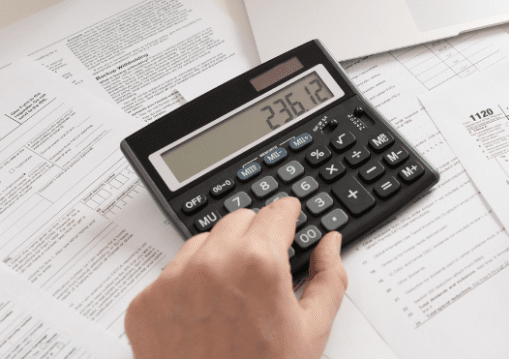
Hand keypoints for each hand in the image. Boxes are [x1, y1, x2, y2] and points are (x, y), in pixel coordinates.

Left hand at [126, 197, 347, 358]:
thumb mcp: (312, 330)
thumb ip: (329, 278)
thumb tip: (329, 244)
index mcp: (258, 263)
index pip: (275, 211)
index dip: (288, 215)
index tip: (289, 217)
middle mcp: (212, 264)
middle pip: (239, 220)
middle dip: (256, 236)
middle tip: (265, 268)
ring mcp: (173, 282)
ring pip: (202, 243)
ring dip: (220, 256)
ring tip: (233, 297)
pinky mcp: (145, 303)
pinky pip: (170, 274)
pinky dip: (188, 285)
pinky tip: (205, 316)